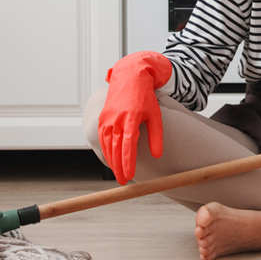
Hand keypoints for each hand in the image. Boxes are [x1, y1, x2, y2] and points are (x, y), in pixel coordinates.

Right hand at [98, 51, 172, 184]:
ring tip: (117, 174)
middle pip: (115, 148)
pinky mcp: (103, 117)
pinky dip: (105, 150)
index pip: (128, 145)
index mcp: (132, 118)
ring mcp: (107, 118)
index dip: (128, 161)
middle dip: (118, 166)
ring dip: (111, 160)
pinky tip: (110, 160)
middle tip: (123, 182)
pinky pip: (102, 137)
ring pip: (107, 144)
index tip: (130, 175)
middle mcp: (117, 119)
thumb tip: (157, 155)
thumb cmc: (146, 98)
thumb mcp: (155, 115)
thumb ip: (156, 136)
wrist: (130, 78)